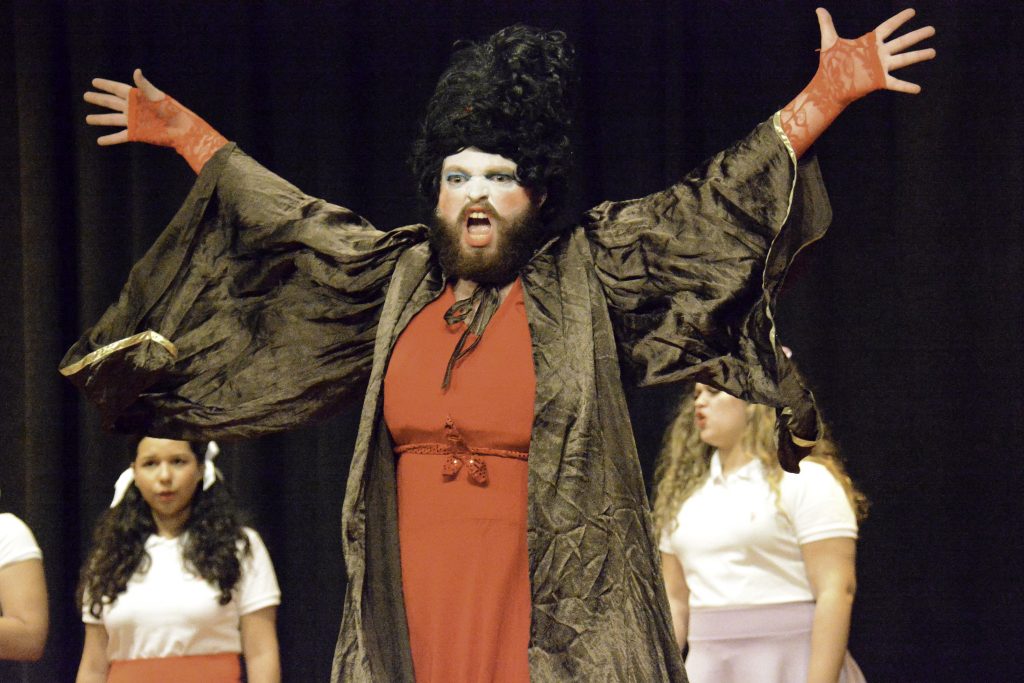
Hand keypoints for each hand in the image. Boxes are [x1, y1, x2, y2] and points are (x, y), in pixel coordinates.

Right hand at [84, 69, 164, 145]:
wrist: (180, 129)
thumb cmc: (171, 110)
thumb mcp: (156, 96)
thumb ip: (144, 85)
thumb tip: (136, 71)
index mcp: (136, 97)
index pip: (117, 89)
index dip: (106, 85)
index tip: (94, 81)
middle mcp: (132, 108)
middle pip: (111, 103)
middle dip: (99, 99)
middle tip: (86, 95)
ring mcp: (133, 121)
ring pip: (112, 119)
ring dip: (100, 119)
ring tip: (88, 118)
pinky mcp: (136, 133)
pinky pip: (119, 136)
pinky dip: (110, 139)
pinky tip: (100, 141)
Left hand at [815, 8, 935, 102]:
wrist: (829, 85)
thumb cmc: (831, 65)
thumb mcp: (829, 42)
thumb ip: (827, 24)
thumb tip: (819, 9)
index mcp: (870, 42)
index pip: (888, 27)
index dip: (900, 19)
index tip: (912, 11)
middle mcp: (879, 53)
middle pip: (902, 41)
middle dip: (917, 35)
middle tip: (932, 29)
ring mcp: (881, 67)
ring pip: (904, 59)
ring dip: (919, 55)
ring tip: (933, 52)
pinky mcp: (879, 81)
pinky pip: (896, 83)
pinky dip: (906, 86)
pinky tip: (918, 89)